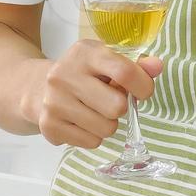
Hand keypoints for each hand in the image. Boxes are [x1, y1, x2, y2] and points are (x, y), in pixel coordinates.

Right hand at [29, 39, 162, 149]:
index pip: (124, 72)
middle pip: (117, 107)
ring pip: (106, 129)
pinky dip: (92, 135)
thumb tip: (158, 66)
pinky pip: (91, 142)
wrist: (37, 88)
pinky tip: (80, 121)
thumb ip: (135, 65)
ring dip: (107, 124)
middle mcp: (64, 75)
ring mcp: (54, 102)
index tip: (143, 91)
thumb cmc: (82, 73)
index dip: (142, 86)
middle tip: (109, 101)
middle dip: (120, 108)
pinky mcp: (49, 126)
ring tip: (94, 111)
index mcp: (84, 53)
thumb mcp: (105, 61)